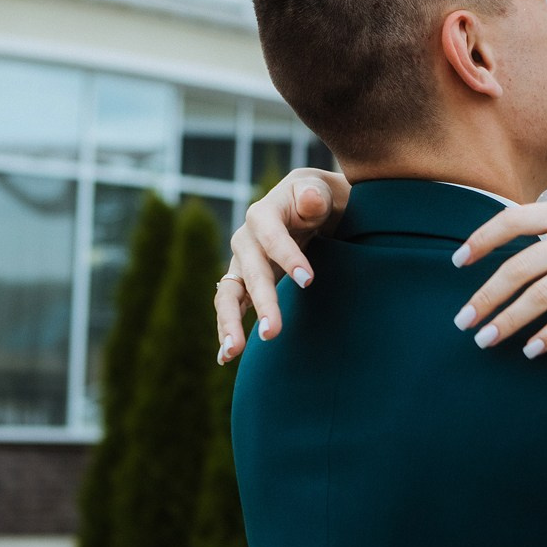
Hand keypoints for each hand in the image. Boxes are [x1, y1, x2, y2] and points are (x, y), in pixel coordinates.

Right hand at [214, 169, 348, 362]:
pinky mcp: (244, 283)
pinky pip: (231, 307)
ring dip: (230, 323)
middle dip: (263, 302)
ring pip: (229, 295)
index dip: (287, 256)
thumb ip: (315, 196)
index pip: (271, 235)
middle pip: (251, 272)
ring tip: (234, 351)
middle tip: (273, 333)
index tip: (307, 280)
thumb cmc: (318, 198)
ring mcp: (242, 263)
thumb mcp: (320, 190)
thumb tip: (309, 200)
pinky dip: (227, 330)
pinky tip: (226, 357)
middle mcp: (246, 239)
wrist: (308, 205)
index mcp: (264, 213)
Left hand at [450, 198, 546, 356]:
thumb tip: (525, 243)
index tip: (457, 263)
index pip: (512, 220)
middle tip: (463, 321)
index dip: (480, 241)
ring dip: (508, 321)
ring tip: (487, 340)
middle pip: (518, 267)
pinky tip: (532, 350)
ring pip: (539, 296)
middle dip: (485, 297)